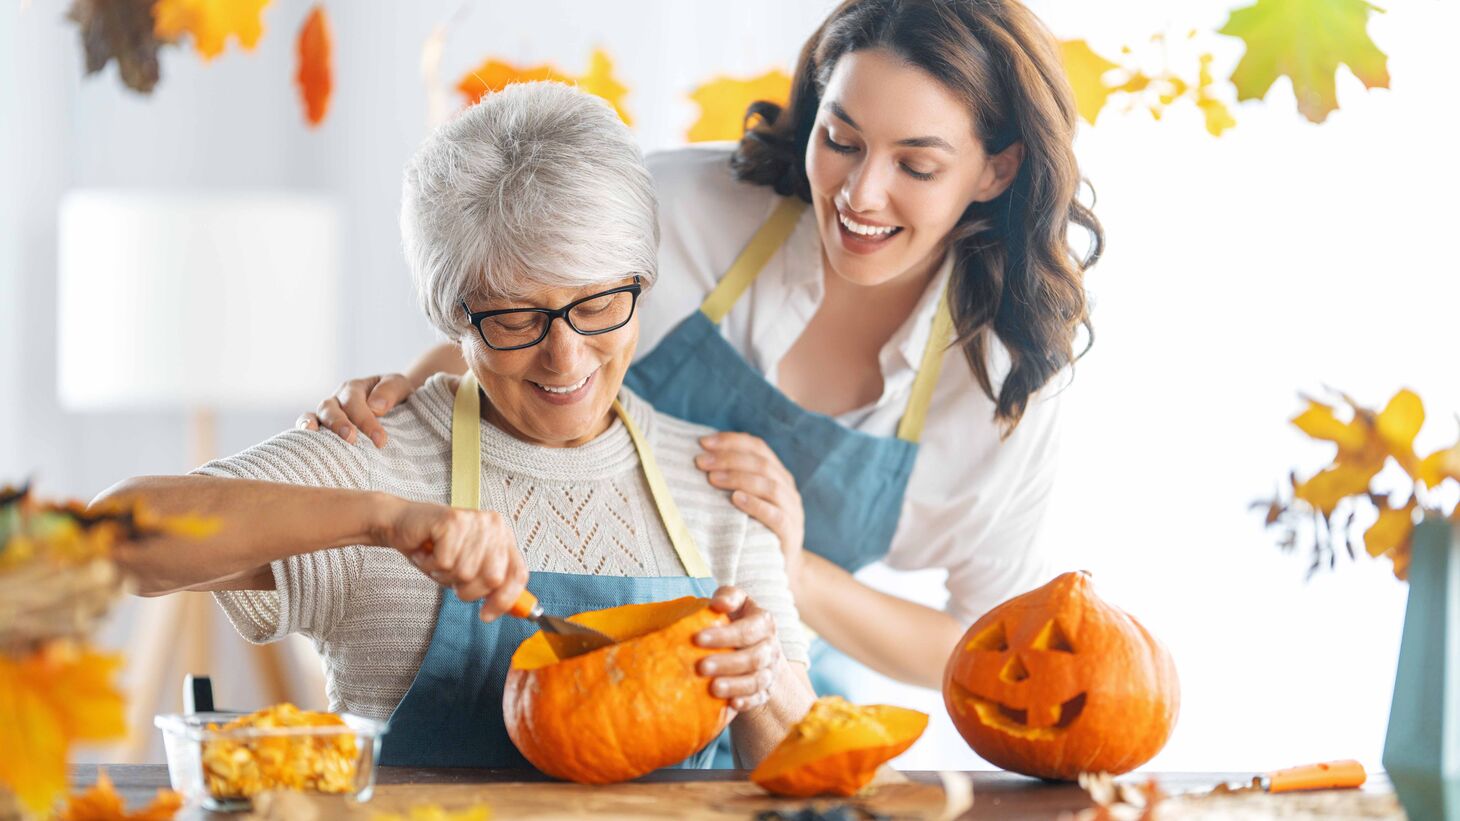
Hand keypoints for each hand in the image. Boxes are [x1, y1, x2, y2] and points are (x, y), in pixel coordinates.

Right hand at [297, 374, 418, 448]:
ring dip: (314, 427)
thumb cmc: (394, 395)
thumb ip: (389, 391)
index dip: (366, 421)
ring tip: (315, 439)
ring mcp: (327, 414)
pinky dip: (304, 436)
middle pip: (330, 408)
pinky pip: (308, 428)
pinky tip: (305, 445)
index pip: (355, 403)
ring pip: (314, 416)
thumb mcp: (399, 385)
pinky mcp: (323, 429)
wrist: (394, 402)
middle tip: (351, 439)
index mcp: (354, 388)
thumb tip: (375, 407)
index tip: (380, 441)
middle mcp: (336, 400)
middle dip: (339, 424)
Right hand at [377, 498, 527, 621]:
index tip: (486, 616)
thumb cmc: (437, 549)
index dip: (504, 600)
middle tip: (451, 577)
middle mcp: (494, 526)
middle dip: (467, 590)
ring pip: (465, 572)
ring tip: (437, 561)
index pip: (518, 574)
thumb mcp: (468, 572)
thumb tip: (509, 610)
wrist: (403, 524)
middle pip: (493, 579)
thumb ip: (490, 586)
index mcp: (504, 537)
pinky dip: (430, 565)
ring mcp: (474, 521)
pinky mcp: (452, 520)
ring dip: (444, 576)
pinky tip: (427, 553)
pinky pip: (444, 563)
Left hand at [694, 586, 784, 713]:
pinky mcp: (766, 691)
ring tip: (712, 688)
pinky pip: (759, 699)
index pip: (748, 630)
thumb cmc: (736, 619)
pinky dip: (746, 702)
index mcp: (765, 623)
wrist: (755, 645)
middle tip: (700, 667)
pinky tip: (731, 704)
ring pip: (757, 681)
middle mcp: (771, 647)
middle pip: (754, 658)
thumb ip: (728, 596)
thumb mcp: (736, 602)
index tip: (697, 638)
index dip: (724, 635)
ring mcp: (770, 671)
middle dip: (727, 663)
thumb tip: (718, 604)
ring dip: (735, 685)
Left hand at [696, 433, 804, 590]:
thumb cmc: (756, 531)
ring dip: (738, 478)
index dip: (731, 441)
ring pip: (768, 485)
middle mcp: (787, 487)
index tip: (702, 442)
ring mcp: (792, 510)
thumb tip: (698, 461)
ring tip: (712, 478)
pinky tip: (735, 499)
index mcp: (777, 474)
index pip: (757, 447)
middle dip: (728, 458)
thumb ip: (733, 482)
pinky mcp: (790, 533)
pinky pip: (775, 514)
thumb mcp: (747, 502)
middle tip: (700, 462)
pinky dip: (755, 504)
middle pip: (760, 463)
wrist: (783, 570)